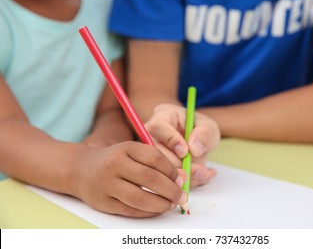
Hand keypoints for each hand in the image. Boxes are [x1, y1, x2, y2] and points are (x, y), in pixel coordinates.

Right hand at [72, 141, 186, 217]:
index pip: (155, 158)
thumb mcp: (133, 153)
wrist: (81, 170)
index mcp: (126, 148)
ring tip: (170, 204)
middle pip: (150, 178)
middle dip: (171, 189)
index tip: (180, 179)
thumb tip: (182, 178)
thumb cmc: (115, 160)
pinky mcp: (103, 202)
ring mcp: (107, 184)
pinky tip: (156, 210)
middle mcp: (115, 164)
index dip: (171, 170)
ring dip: (161, 204)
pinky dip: (148, 212)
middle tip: (181, 196)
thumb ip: (157, 162)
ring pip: (140, 198)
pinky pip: (130, 210)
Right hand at [145, 104, 220, 186]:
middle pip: (156, 152)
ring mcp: (150, 154)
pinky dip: (187, 183)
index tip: (186, 151)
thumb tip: (194, 149)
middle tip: (200, 170)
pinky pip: (166, 181)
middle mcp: (151, 135)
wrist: (197, 143)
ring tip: (204, 173)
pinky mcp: (157, 171)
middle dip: (179, 165)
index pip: (158, 127)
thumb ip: (204, 134)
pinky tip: (201, 176)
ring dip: (184, 177)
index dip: (171, 140)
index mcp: (162, 117)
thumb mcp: (208, 127)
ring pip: (159, 170)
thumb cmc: (200, 130)